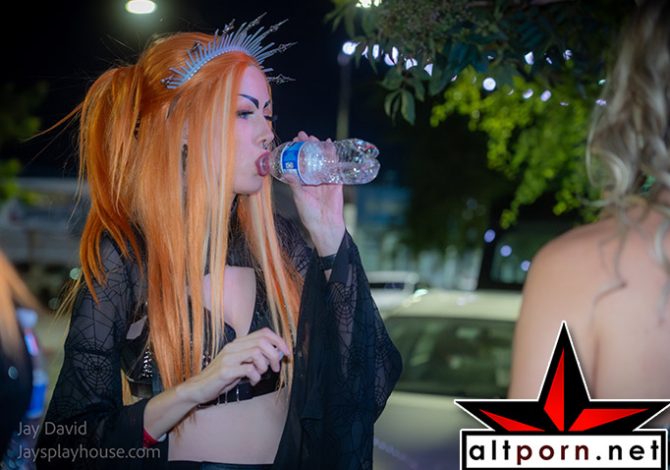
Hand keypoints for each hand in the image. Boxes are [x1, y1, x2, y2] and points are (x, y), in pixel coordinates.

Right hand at [180, 327, 289, 405]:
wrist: (199, 388)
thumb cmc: (223, 377)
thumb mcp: (240, 363)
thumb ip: (255, 358)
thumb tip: (277, 355)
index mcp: (238, 343)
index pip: (263, 332)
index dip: (279, 340)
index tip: (286, 352)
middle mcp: (233, 347)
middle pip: (263, 341)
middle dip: (275, 355)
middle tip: (276, 368)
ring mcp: (228, 358)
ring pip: (257, 353)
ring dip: (265, 366)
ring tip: (261, 374)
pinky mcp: (225, 371)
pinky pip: (249, 369)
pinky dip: (256, 376)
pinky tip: (253, 381)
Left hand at [286, 131, 345, 255]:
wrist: (326, 225)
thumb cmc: (309, 214)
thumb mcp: (299, 197)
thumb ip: (294, 184)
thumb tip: (287, 172)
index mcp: (304, 181)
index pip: (300, 162)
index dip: (297, 151)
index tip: (293, 141)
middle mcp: (315, 177)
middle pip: (312, 157)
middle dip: (308, 145)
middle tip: (303, 135)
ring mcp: (326, 178)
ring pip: (323, 159)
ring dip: (319, 147)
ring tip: (314, 137)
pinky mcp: (336, 181)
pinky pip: (335, 166)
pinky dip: (333, 155)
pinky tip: (330, 145)